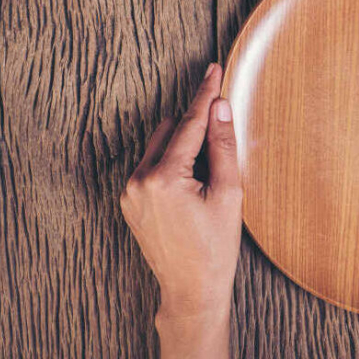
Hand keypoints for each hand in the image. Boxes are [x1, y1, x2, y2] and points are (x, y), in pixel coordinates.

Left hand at [120, 63, 240, 358]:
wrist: (192, 288)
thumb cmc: (215, 246)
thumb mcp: (229, 193)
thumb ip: (222, 145)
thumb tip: (220, 108)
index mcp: (165, 178)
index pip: (190, 123)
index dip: (205, 95)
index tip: (213, 69)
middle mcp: (139, 180)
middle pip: (172, 130)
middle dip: (196, 127)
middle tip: (220, 140)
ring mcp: (130, 191)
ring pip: (160, 147)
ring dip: (183, 146)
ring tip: (206, 178)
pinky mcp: (129, 201)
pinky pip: (151, 166)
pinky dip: (171, 164)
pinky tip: (191, 188)